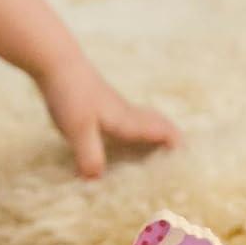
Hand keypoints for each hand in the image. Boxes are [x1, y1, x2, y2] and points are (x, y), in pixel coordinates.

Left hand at [37, 58, 180, 178]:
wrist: (56, 62)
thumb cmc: (71, 93)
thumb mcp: (79, 129)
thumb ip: (90, 156)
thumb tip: (97, 182)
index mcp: (128, 121)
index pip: (163, 131)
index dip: (178, 146)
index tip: (189, 165)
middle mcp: (126, 114)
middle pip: (158, 124)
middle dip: (171, 140)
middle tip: (179, 161)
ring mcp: (113, 107)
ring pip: (143, 122)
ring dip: (154, 136)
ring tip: (155, 156)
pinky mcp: (100, 105)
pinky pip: (126, 121)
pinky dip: (133, 132)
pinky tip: (120, 142)